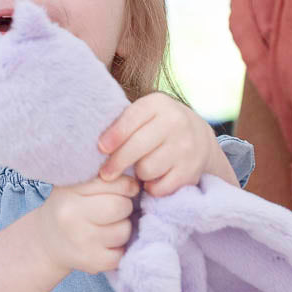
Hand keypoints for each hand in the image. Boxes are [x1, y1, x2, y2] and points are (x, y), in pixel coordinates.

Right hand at [36, 174, 139, 274]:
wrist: (45, 244)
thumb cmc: (64, 208)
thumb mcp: (74, 187)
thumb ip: (102, 180)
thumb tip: (135, 185)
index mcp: (70, 200)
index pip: (114, 186)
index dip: (123, 187)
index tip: (121, 189)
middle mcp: (75, 225)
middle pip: (121, 208)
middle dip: (123, 205)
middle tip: (112, 208)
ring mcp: (84, 247)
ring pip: (125, 230)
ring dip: (122, 226)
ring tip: (107, 225)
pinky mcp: (94, 264)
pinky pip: (123, 253)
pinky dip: (118, 246)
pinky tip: (105, 241)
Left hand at [97, 92, 231, 196]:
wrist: (200, 137)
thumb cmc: (158, 126)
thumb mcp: (145, 114)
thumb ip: (123, 122)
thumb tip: (91, 142)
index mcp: (158, 104)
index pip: (131, 120)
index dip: (113, 136)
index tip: (100, 149)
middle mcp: (175, 122)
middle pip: (136, 148)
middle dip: (116, 163)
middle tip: (105, 173)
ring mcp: (186, 147)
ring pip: (146, 169)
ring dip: (139, 174)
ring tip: (141, 168)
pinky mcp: (191, 170)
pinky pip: (160, 187)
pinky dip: (152, 187)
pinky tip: (154, 179)